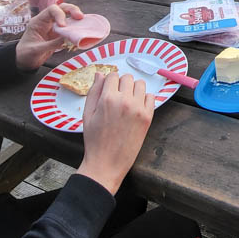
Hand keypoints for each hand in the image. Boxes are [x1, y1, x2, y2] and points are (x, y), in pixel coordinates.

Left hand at [15, 2, 83, 70]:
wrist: (24, 62)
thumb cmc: (26, 54)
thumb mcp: (37, 50)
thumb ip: (52, 44)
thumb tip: (67, 38)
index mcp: (38, 22)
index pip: (51, 10)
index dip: (60, 15)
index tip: (63, 26)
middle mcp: (47, 22)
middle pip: (61, 8)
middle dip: (72, 10)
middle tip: (80, 17)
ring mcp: (54, 28)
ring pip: (67, 17)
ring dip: (76, 19)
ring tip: (84, 24)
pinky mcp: (59, 35)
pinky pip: (69, 29)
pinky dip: (76, 30)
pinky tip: (81, 34)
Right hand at [77, 73, 154, 193]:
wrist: (106, 163)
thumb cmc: (94, 140)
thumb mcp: (87, 114)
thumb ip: (94, 91)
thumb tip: (100, 74)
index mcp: (107, 99)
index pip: (113, 75)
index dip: (110, 82)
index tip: (109, 90)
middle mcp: (124, 101)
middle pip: (127, 78)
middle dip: (121, 84)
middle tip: (117, 97)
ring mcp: (138, 109)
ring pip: (140, 85)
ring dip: (134, 89)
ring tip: (127, 101)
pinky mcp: (147, 117)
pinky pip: (151, 97)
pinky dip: (144, 99)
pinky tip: (136, 108)